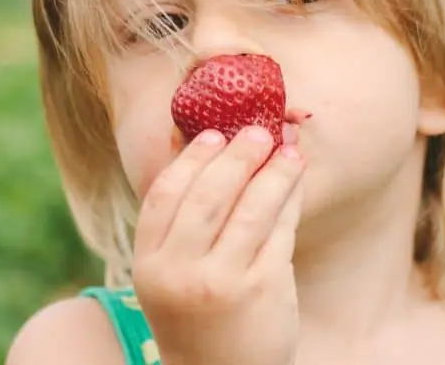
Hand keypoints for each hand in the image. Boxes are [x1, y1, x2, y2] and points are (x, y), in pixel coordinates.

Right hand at [132, 126, 304, 364]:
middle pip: (209, 196)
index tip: (212, 134)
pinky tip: (296, 181)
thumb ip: (179, 220)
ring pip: (252, 208)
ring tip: (289, 149)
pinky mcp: (264, 289)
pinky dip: (290, 199)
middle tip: (258, 131)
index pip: (164, 195)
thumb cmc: (195, 314)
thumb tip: (195, 143)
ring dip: (274, 170)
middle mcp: (181, 273)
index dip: (190, 159)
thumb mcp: (169, 274)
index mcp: (148, 265)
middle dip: (237, 156)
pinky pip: (281, 230)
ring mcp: (224, 282)